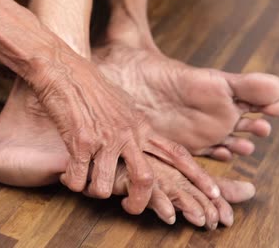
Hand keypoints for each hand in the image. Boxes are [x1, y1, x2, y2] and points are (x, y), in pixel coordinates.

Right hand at [28, 45, 219, 214]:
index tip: (214, 193)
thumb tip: (140, 139)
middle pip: (145, 179)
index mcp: (141, 126)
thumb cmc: (92, 86)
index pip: (176, 153)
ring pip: (104, 186)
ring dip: (94, 190)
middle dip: (139, 202)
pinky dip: (72, 182)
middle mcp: (128, 134)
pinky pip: (78, 178)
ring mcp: (105, 138)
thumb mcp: (123, 105)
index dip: (198, 175)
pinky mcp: (81, 141)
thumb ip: (134, 126)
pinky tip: (68, 174)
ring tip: (86, 183)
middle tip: (130, 208)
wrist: (65, 70)